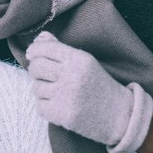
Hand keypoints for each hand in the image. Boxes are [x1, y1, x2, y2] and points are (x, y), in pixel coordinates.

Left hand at [26, 32, 152, 152]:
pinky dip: (46, 107)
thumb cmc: (99, 85)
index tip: (31, 54)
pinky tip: (58, 105)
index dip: (34, 50)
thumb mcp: (85, 62)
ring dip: (42, 90)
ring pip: (36, 88)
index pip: (45, 48)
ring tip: (56, 92)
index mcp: (79, 59)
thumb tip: (40, 37)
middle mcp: (72, 76)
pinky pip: (40, 107)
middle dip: (36, 70)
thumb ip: (61, 49)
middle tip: (43, 75)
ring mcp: (67, 96)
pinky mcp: (63, 115)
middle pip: (36, 67)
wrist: (120, 115)